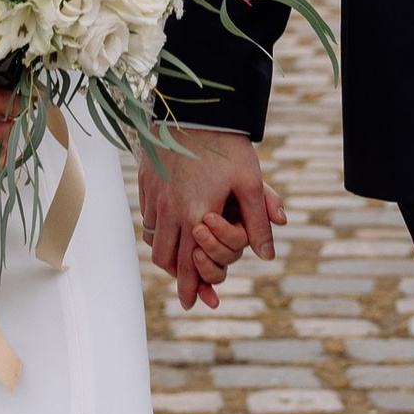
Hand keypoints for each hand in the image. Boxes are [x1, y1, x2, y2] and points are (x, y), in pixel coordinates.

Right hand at [139, 126, 284, 311]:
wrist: (195, 110)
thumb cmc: (227, 146)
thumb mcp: (251, 183)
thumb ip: (258, 221)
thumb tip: (267, 254)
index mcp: (195, 215)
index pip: (188, 264)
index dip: (190, 288)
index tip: (192, 304)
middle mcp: (169, 210)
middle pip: (164, 258)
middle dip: (175, 275)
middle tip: (186, 287)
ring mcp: (153, 196)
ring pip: (152, 239)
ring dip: (165, 252)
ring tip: (177, 258)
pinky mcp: (145, 182)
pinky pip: (146, 216)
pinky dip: (156, 228)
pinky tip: (169, 226)